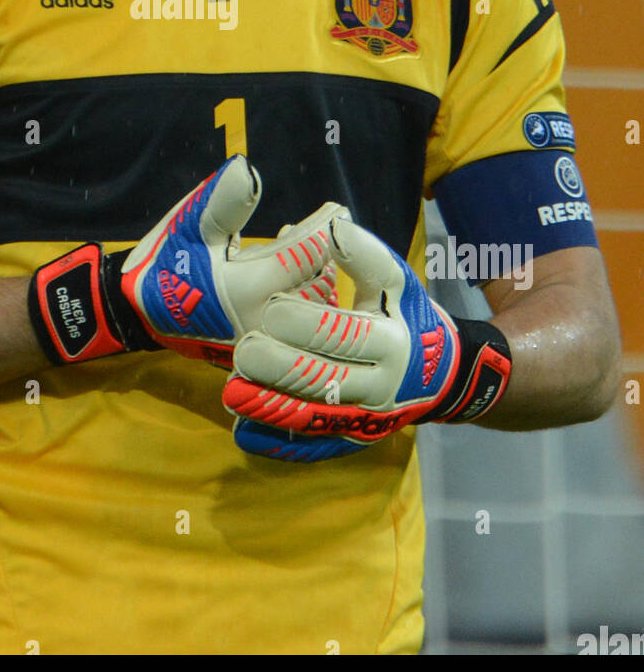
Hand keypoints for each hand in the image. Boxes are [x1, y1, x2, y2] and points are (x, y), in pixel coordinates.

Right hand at [27, 156, 348, 365]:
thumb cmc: (166, 261)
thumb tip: (246, 167)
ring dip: (316, 275)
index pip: (302, 255)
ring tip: (309, 247)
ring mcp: (266, 342)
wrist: (141, 313)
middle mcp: (262, 322)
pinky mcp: (265, 352)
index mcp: (245, 290)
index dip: (323, 228)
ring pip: (313, 308)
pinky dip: (305, 297)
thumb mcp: (188, 224)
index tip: (338, 209)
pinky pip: (300, 325)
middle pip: (316, 283)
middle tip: (326, 225)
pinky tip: (296, 274)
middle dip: (322, 252)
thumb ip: (222, 200)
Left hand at [223, 215, 511, 460]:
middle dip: (281, 365)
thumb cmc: (404, 313)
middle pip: (326, 378)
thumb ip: (364, 256)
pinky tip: (244, 432)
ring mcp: (365, 416)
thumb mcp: (395, 281)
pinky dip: (278, 442)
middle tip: (245, 347)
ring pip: (315, 416)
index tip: (271, 308)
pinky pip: (312, 445)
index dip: (307, 322)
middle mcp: (382, 383)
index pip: (347, 333)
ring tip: (233, 389)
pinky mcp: (351, 437)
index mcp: (392, 339)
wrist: (436, 373)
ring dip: (272, 406)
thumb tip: (334, 226)